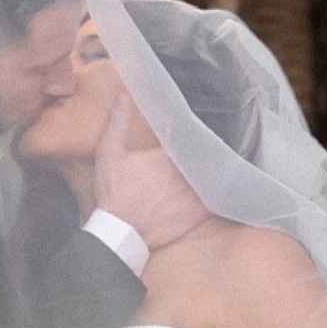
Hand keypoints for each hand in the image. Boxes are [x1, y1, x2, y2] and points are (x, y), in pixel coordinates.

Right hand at [94, 93, 209, 252]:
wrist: (120, 232)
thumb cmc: (114, 192)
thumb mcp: (109, 153)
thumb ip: (118, 122)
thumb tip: (124, 96)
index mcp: (169, 153)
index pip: (190, 136)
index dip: (193, 135)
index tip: (193, 132)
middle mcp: (187, 171)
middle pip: (204, 155)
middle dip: (205, 152)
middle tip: (207, 148)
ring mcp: (195, 193)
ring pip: (213, 175)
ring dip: (213, 171)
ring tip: (213, 167)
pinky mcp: (199, 213)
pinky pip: (217, 199)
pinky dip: (217, 193)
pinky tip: (216, 189)